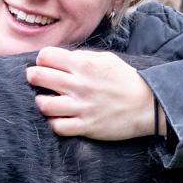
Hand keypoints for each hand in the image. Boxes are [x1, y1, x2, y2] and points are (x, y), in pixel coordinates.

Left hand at [26, 47, 159, 139]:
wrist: (147, 105)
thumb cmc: (126, 80)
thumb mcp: (106, 59)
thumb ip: (82, 57)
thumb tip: (60, 59)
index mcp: (84, 64)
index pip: (45, 56)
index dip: (43, 60)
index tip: (46, 65)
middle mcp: (79, 85)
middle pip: (38, 77)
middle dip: (34, 77)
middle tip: (38, 81)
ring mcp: (81, 107)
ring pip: (43, 104)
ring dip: (42, 102)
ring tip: (48, 101)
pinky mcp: (86, 126)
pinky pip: (57, 126)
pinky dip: (54, 122)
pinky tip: (59, 118)